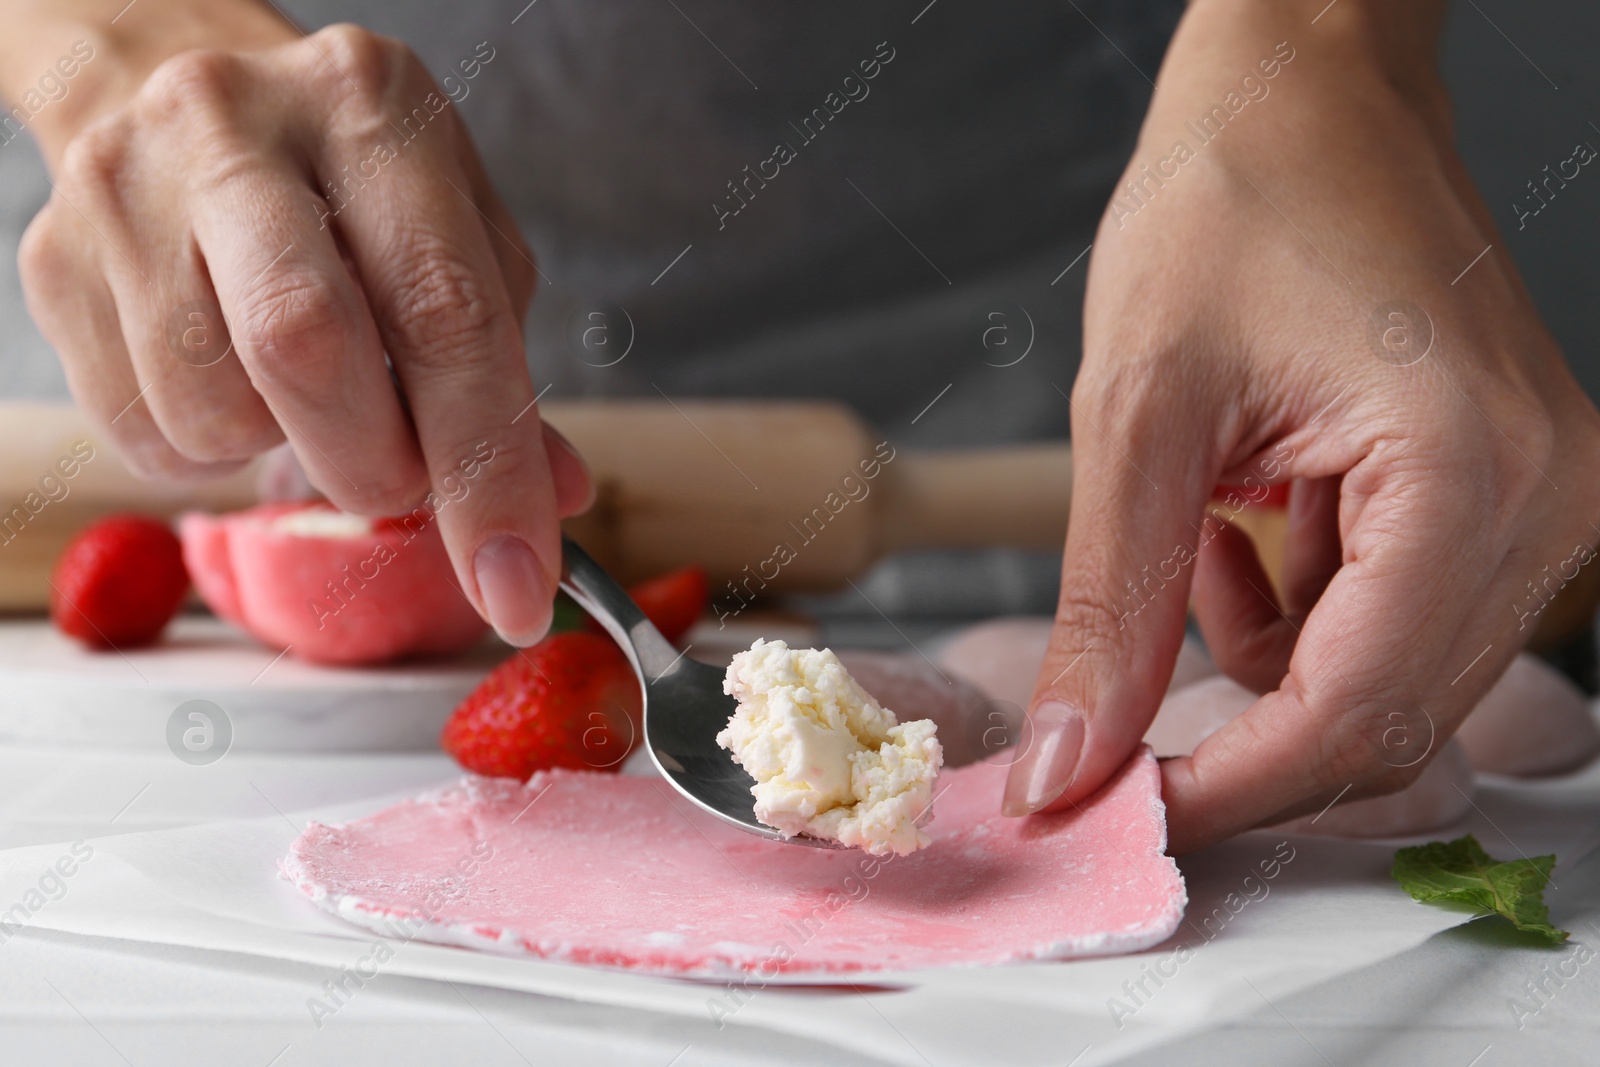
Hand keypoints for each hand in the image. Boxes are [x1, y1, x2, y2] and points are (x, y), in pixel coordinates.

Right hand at [8, 4, 589, 645]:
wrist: (168, 88)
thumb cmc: (342, 182)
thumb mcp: (454, 234)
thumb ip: (501, 361)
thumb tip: (550, 495)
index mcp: (371, 107)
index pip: (445, 312)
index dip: (486, 469)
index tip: (516, 584)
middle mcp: (235, 128)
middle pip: (307, 348)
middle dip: (376, 467)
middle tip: (400, 481)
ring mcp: (126, 189)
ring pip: (213, 411)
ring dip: (281, 451)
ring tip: (299, 387)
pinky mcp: (54, 261)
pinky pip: (143, 432)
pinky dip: (209, 447)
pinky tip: (227, 375)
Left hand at [1003, 0, 1599, 850]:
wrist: (1304, 85)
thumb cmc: (1231, 197)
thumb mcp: (1137, 413)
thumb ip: (1110, 609)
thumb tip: (1074, 764)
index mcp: (1472, 471)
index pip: (1354, 713)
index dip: (1228, 789)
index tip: (1120, 817)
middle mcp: (1543, 496)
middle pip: (1388, 718)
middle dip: (1242, 746)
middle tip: (1116, 732)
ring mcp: (1538, 494)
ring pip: (1388, 675)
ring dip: (1266, 657)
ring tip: (1194, 533)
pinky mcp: (1502, 487)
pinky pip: (1393, 612)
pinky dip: (1297, 607)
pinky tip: (1242, 519)